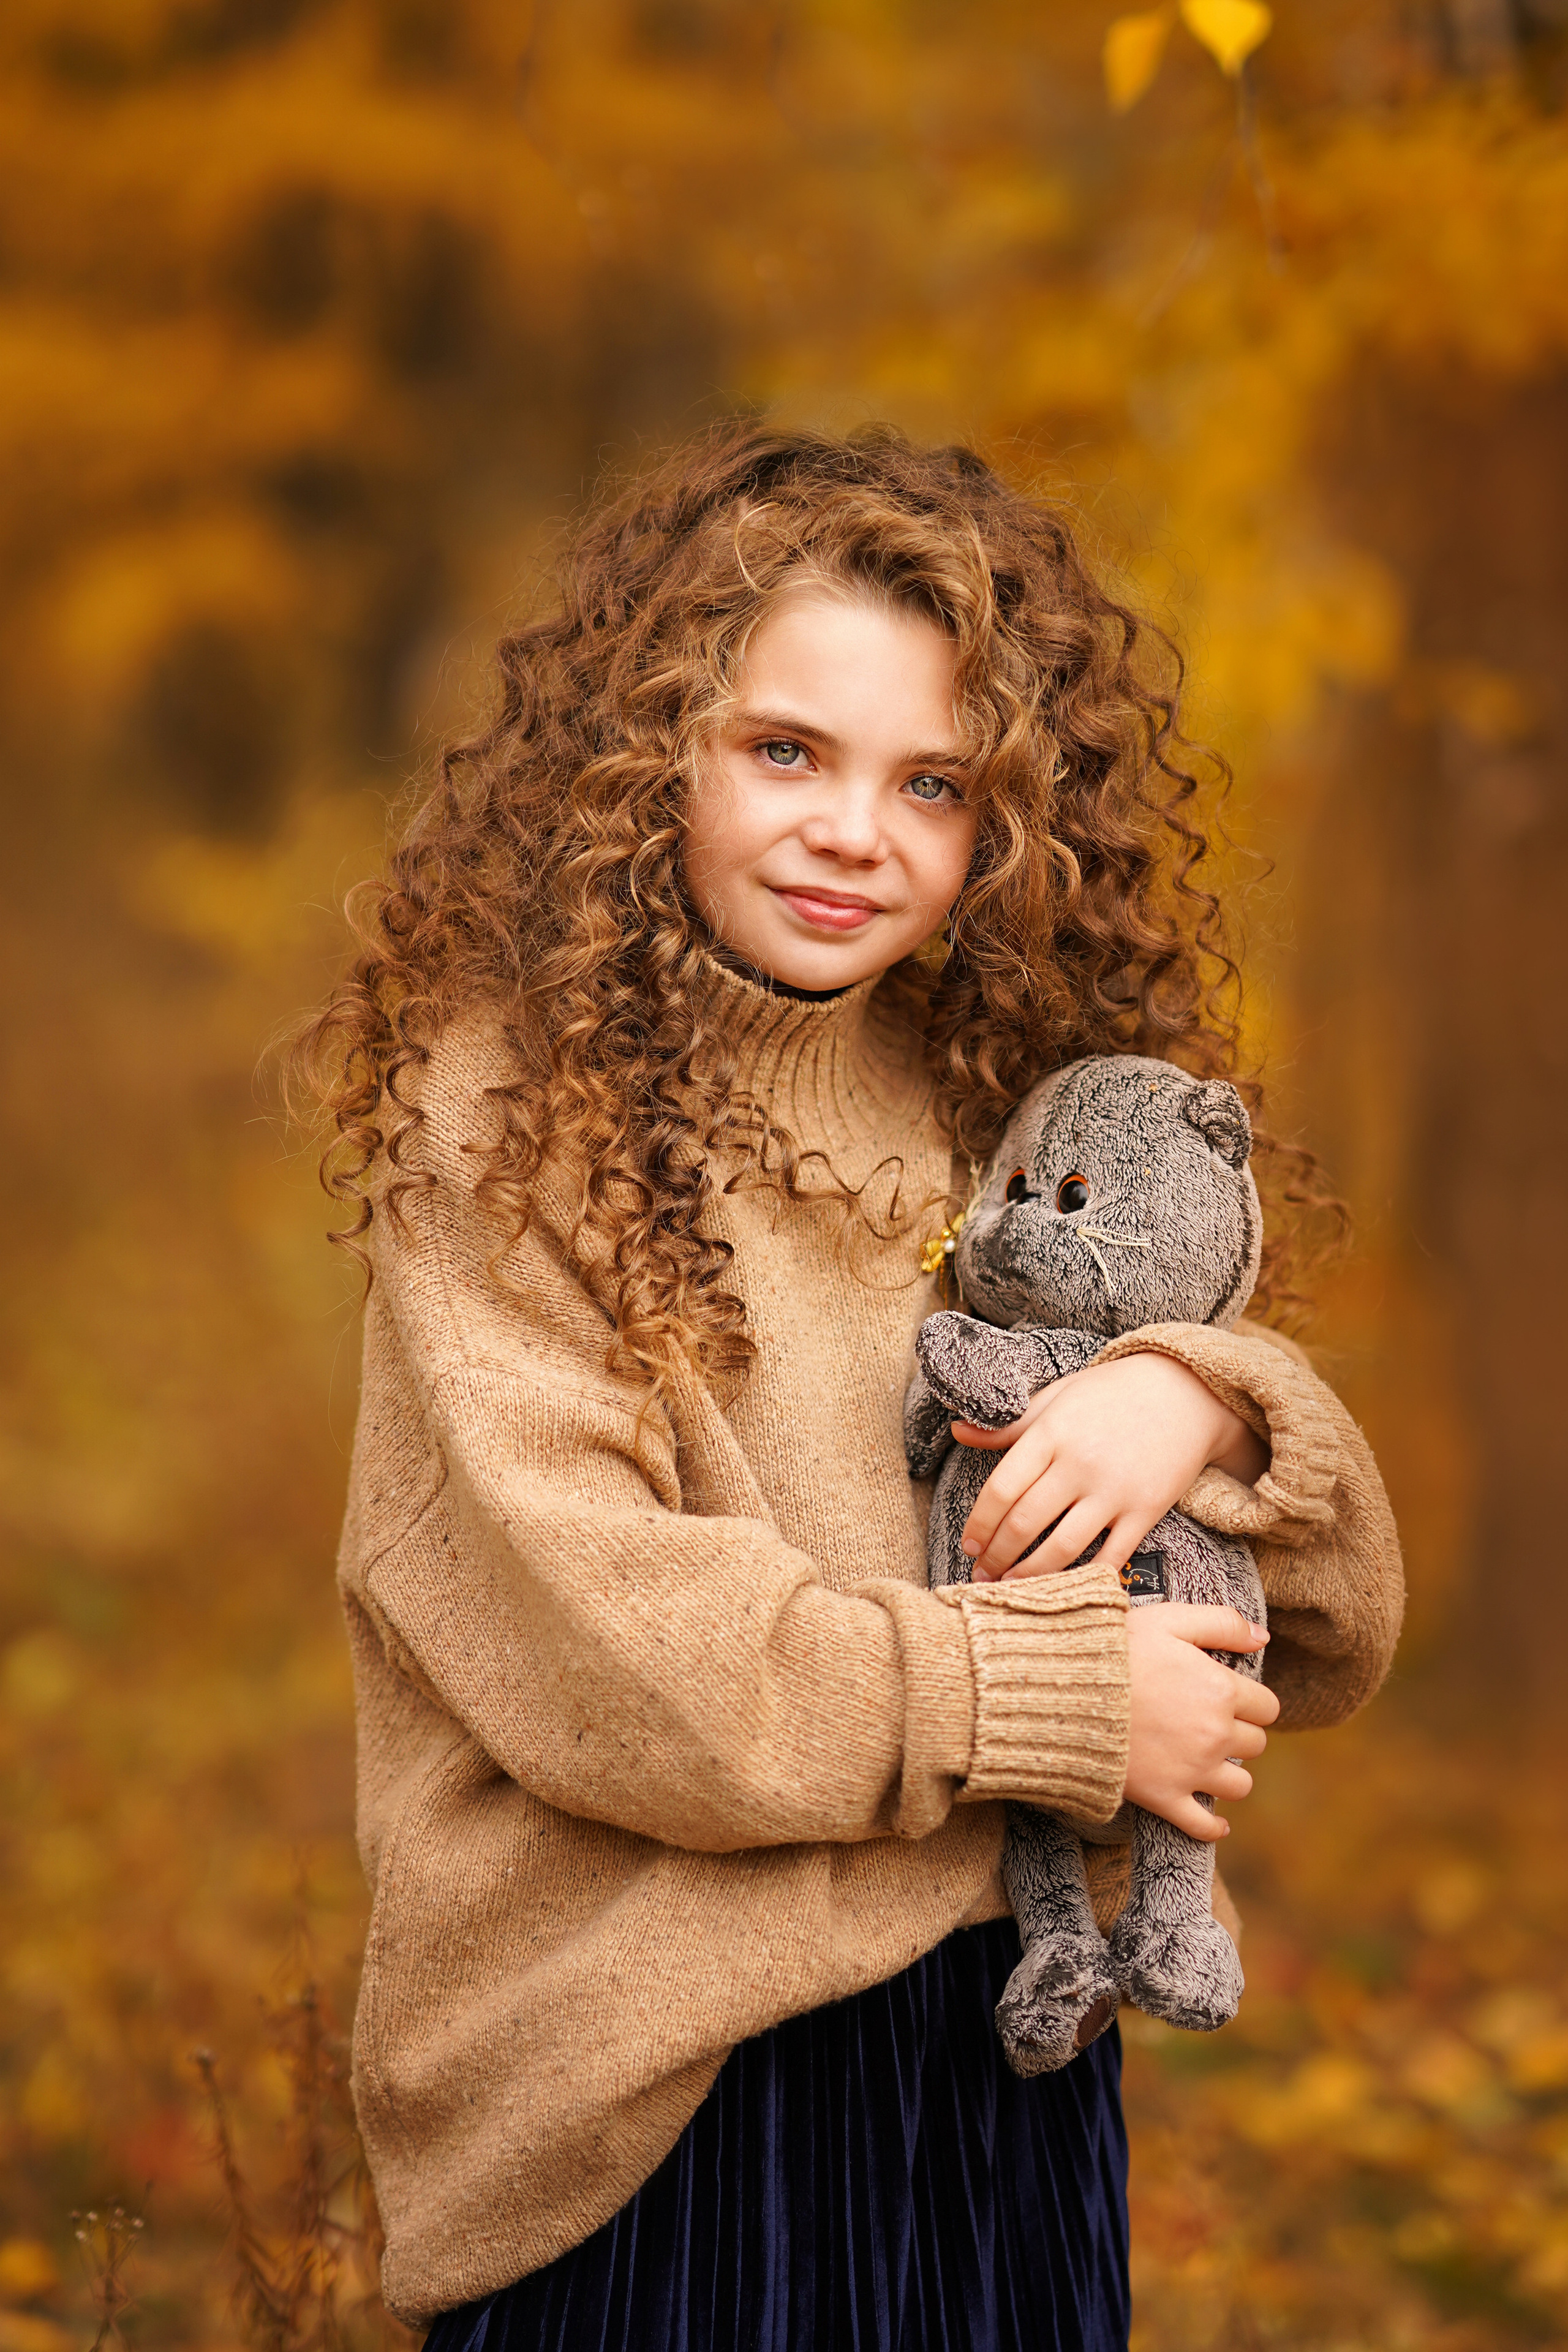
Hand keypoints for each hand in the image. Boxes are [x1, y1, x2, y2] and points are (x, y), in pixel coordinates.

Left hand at [954, 1350, 1267, 1581]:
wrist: (1188, 1392)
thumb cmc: (1114, 1391)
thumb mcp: (1058, 1397)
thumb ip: (1010, 1425)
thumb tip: (957, 1432)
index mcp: (1051, 1434)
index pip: (1001, 1489)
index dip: (979, 1524)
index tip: (968, 1544)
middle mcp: (1079, 1464)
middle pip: (1024, 1524)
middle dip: (996, 1556)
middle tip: (981, 1575)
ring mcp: (1114, 1490)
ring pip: (1062, 1548)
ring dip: (1030, 1575)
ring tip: (1012, 1587)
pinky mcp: (1146, 1510)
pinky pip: (1111, 1555)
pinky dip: (1086, 1578)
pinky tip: (1066, 1588)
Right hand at [1125, 1605, 1278, 1839]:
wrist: (1063, 1691)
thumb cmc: (1114, 1649)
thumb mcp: (1168, 1619)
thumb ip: (1221, 1623)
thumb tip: (1261, 1638)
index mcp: (1221, 1690)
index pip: (1267, 1706)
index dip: (1250, 1699)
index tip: (1227, 1695)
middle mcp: (1215, 1735)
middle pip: (1255, 1744)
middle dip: (1237, 1731)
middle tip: (1207, 1721)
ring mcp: (1191, 1771)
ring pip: (1239, 1785)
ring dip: (1228, 1773)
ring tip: (1206, 1759)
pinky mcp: (1164, 1797)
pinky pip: (1203, 1826)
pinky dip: (1214, 1827)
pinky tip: (1217, 1822)